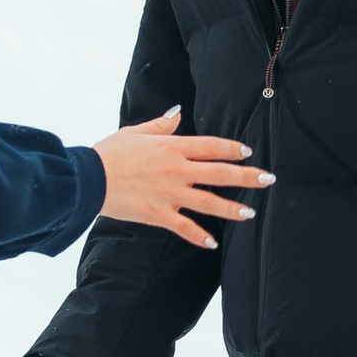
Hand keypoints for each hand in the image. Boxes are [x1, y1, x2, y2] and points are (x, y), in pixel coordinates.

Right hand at [93, 109, 270, 250]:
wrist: (88, 179)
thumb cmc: (109, 153)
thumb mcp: (136, 132)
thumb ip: (161, 125)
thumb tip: (177, 113)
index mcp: (172, 147)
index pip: (211, 146)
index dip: (232, 149)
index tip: (248, 152)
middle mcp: (177, 170)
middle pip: (220, 173)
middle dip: (247, 177)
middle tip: (268, 180)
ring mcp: (170, 194)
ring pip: (209, 202)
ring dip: (232, 208)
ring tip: (250, 214)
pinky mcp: (159, 214)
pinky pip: (184, 227)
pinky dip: (199, 236)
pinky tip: (212, 243)